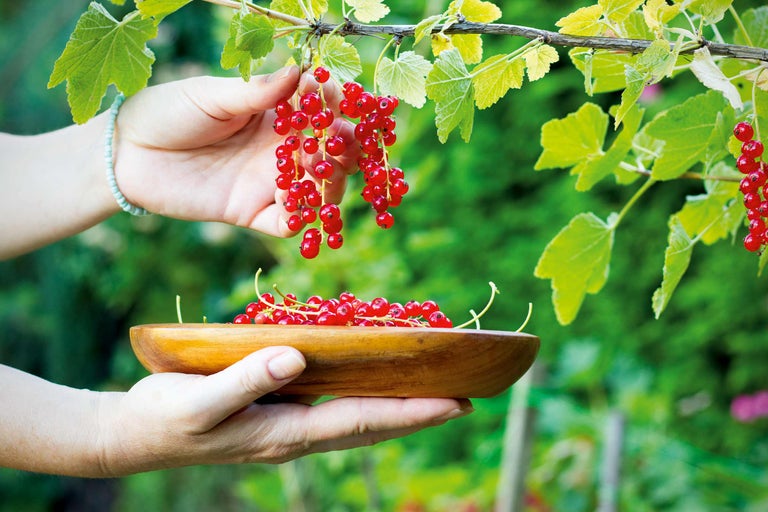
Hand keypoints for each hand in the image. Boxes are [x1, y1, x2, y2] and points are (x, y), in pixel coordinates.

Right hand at [98, 346, 472, 474]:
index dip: (411, 413)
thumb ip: (248, 380)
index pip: (363, 421)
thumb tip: (296, 358)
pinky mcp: (277, 415)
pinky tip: (371, 382)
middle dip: (418, 415)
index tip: (455, 403)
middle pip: (371, 426)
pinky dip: (363, 398)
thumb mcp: (200, 401)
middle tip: (463, 399)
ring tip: (432, 393)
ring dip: (396, 409)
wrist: (135, 435)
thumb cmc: (166, 416)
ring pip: (356, 420)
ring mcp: (288, 427)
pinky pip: (333, 407)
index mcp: (286, 433)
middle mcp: (297, 434)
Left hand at [113, 67, 359, 236]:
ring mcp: (268, 182)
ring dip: (328, 185)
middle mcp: (280, 149)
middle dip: (345, 149)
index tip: (339, 101)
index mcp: (275, 114)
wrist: (127, 154)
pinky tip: (294, 207)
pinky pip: (286, 222)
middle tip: (344, 146)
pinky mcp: (251, 212)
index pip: (320, 110)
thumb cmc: (168, 112)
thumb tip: (300, 74)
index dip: (336, 105)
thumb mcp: (211, 95)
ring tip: (321, 175)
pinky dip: (298, 219)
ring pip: (318, 190)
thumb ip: (255, 91)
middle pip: (330, 153)